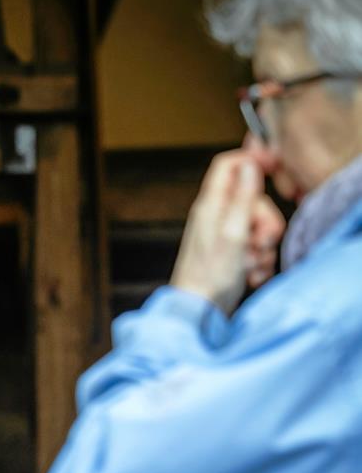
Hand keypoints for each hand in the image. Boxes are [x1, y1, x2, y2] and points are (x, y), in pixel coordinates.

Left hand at [170, 150, 284, 313]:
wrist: (198, 312)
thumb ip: (242, 198)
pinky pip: (255, 247)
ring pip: (258, 226)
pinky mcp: (230, 254)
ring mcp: (222, 235)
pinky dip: (258, 261)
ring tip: (251, 264)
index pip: (228, 165)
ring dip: (263, 247)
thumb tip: (248, 164)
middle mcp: (214, 217)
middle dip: (265, 221)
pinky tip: (251, 275)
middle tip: (261, 242)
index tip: (274, 166)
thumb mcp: (233, 233)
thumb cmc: (210, 276)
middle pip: (252, 199)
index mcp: (210, 205)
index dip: (251, 160)